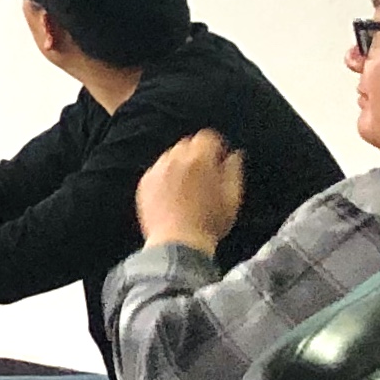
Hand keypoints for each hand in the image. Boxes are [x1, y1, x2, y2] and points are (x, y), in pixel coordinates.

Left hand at [137, 130, 244, 255]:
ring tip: (189, 185)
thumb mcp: (232, 197)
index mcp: (199, 160)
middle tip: (206, 173)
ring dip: (180, 163)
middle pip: (187, 143)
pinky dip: (165, 175)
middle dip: (198, 153)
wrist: (178, 243)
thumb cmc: (210, 223)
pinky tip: (173, 193)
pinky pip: (156, 170)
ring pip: (170, 156)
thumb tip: (235, 155)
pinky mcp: (144, 183)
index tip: (219, 158)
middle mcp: (175, 160)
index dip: (216, 146)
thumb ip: (234, 170)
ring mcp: (156, 171)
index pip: (207, 136)